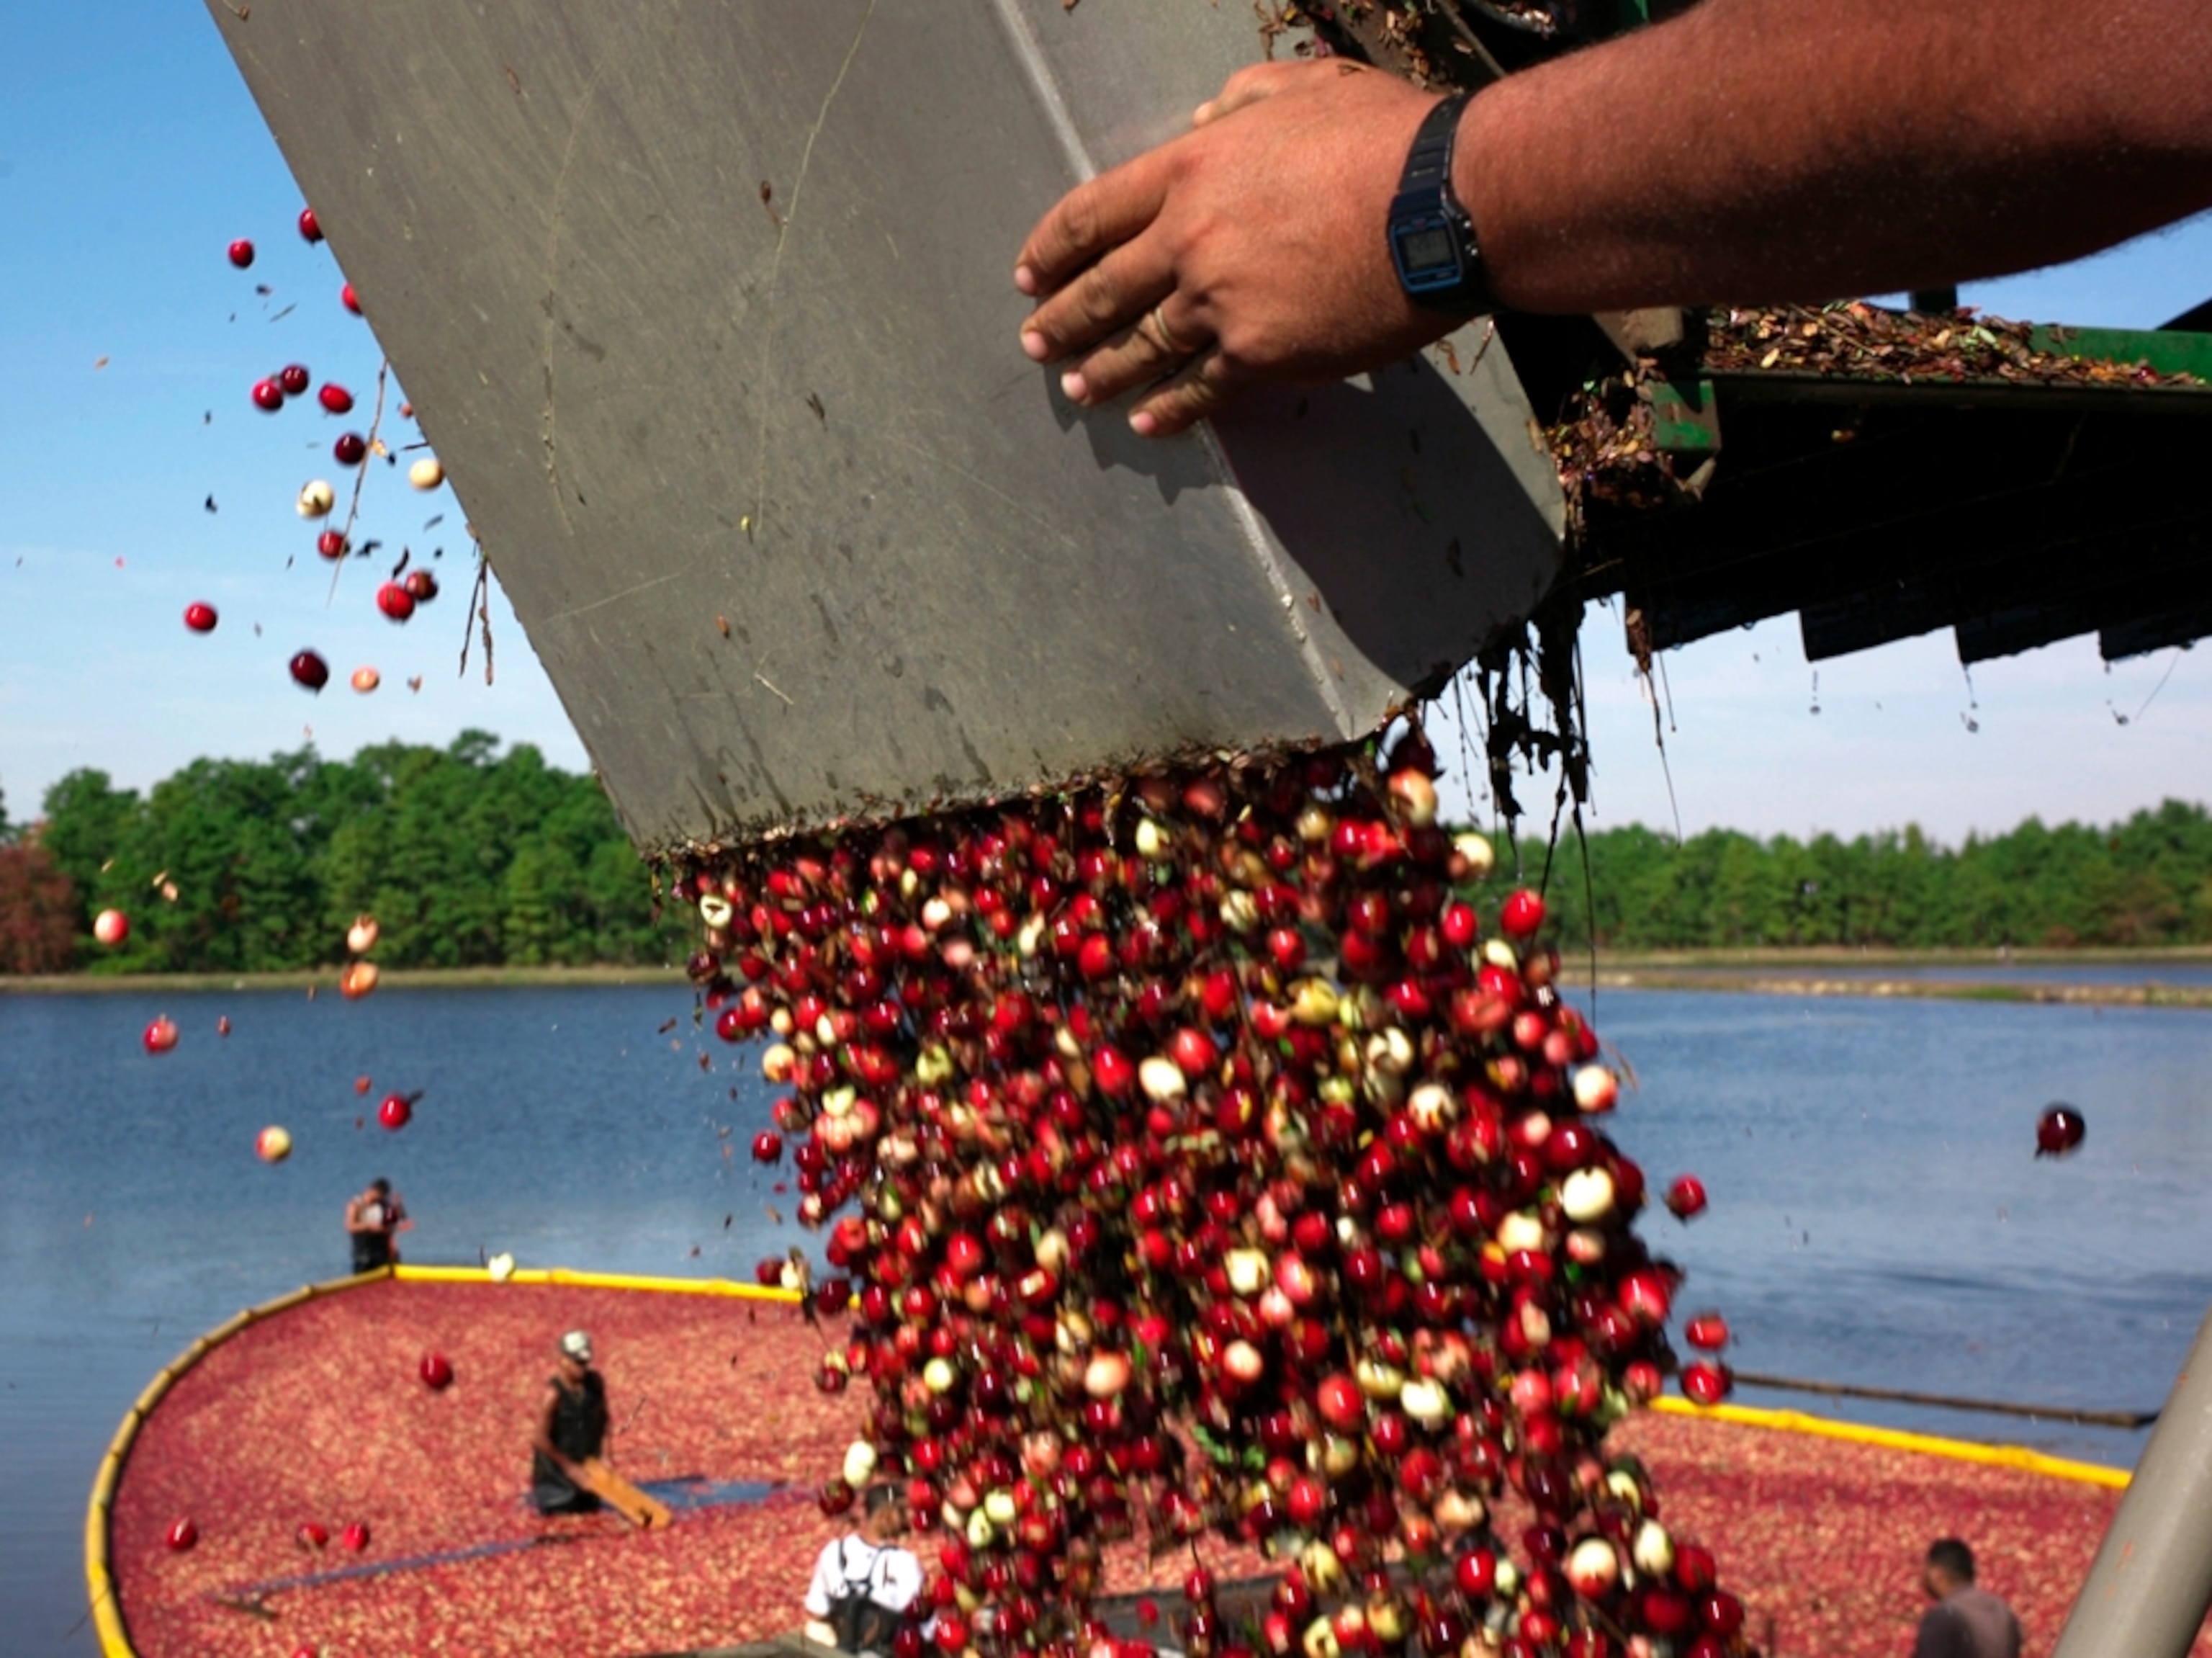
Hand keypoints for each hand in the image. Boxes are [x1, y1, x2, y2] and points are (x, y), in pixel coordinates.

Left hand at [1016, 60, 1462, 436]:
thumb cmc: (1386, 138)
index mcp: (1190, 168)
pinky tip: (1146, 424)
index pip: (1093, 213)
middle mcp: (1189, 239)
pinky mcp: (1261, 354)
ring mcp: (1220, 304)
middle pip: (1104, 289)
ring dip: (1102, 371)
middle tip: (1034, 342)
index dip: (1052, 248)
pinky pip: (1201, 390)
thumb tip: (1205, 121)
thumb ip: (1241, 103)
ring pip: (1142, 347)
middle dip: (1061, 318)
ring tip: (1077, 389)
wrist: (1446, 205)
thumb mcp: (1302, 89)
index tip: (1030, 274)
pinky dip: (1169, 411)